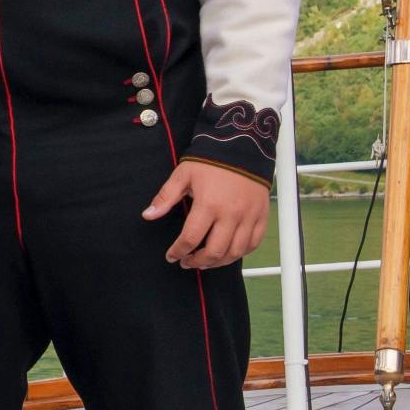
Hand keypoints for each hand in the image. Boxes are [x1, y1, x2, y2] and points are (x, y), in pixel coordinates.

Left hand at [143, 161, 272, 267]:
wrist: (243, 147)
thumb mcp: (183, 175)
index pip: (190, 239)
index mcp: (208, 205)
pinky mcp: (261, 216)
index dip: (178, 252)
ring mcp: (249, 217)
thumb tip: (148, 215)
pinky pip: (253, 244)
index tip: (172, 256)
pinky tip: (228, 252)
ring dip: (218, 262)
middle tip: (187, 262)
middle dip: (197, 262)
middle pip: (214, 252)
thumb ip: (166, 197)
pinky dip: (240, 253)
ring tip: (206, 261)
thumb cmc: (211, 161)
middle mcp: (231, 214)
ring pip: (235, 253)